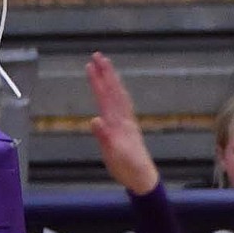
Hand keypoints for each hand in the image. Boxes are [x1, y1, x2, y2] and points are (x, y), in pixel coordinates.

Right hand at [86, 52, 159, 194]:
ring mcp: (127, 122)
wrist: (143, 178)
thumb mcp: (113, 155)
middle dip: (105, 73)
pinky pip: (123, 105)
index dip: (98, 81)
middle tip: (98, 55)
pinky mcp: (128, 128)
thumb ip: (104, 137)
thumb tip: (95, 120)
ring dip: (112, 80)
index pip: (106, 97)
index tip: (90, 65)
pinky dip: (119, 93)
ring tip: (106, 67)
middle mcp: (123, 119)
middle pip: (113, 91)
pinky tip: (117, 90)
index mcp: (118, 123)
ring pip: (119, 95)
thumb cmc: (127, 168)